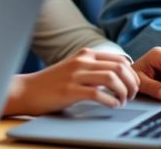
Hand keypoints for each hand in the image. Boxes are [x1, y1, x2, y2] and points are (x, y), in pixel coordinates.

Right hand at [2, 48, 138, 115]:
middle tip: (132, 96)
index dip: (132, 73)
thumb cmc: (52, 82)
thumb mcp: (75, 68)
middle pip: (120, 67)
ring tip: (122, 101)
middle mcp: (82, 61)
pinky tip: (111, 105)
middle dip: (132, 83)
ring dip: (123, 92)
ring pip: (112, 78)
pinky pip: (97, 94)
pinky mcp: (69, 91)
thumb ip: (94, 68)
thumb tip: (119, 75)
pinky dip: (110, 101)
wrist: (27, 90)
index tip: (133, 86)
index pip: (120, 58)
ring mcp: (75, 75)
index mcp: (85, 54)